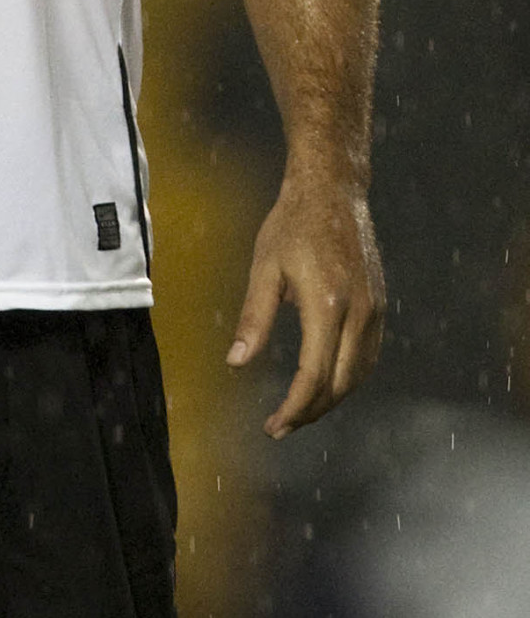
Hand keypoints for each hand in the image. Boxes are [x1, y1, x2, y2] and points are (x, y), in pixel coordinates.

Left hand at [226, 167, 384, 438]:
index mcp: (327, 304)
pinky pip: (369, 357)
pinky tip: (327, 383)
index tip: (273, 426)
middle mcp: (359, 313)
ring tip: (300, 411)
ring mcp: (375, 310)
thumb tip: (236, 362)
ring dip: (331, 399)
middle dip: (310, 412)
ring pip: (359, 375)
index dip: (294, 408)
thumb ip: (254, 318)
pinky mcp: (380, 305)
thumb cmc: (293, 224)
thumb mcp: (264, 268)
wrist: (333, 190)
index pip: (314, 375)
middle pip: (340, 384)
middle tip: (281, 426)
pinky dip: (349, 379)